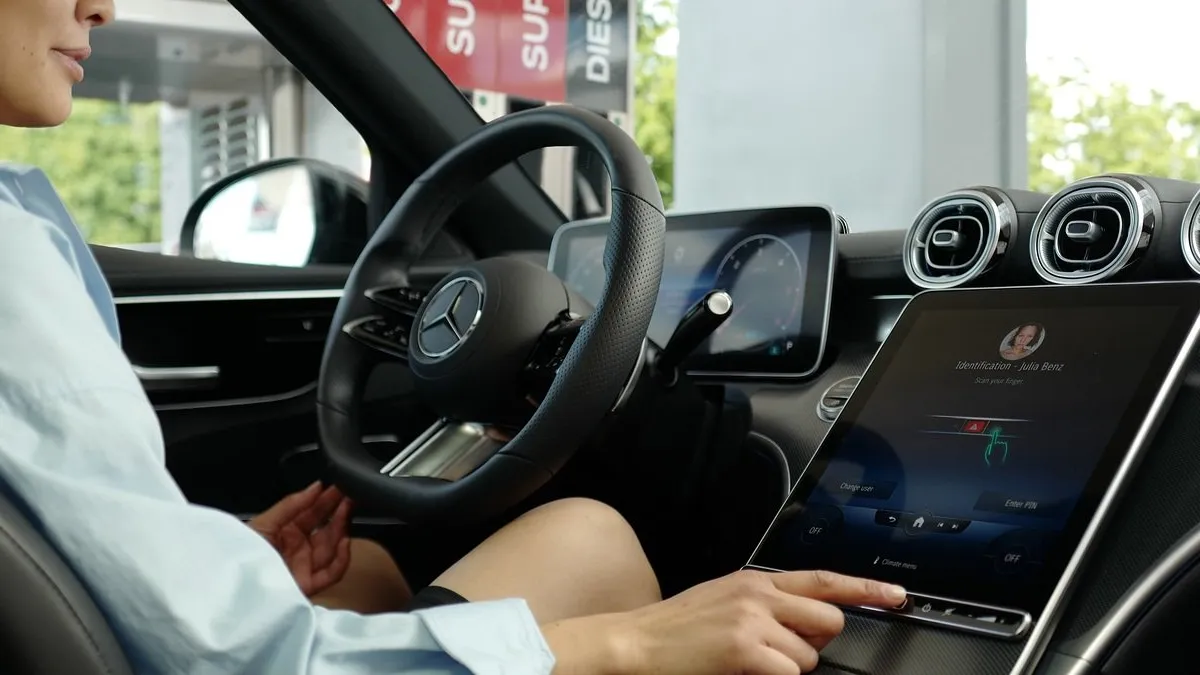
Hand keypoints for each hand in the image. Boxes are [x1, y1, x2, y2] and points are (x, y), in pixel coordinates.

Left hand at [248, 482, 352, 596]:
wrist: (230, 585)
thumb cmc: (240, 552)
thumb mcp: (264, 522)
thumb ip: (291, 505)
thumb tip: (316, 487)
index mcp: (286, 533)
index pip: (312, 514)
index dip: (326, 500)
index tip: (339, 485)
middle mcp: (298, 549)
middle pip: (326, 529)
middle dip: (338, 512)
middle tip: (350, 495)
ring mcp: (304, 567)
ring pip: (332, 548)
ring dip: (342, 529)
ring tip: (347, 510)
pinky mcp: (308, 586)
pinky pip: (332, 574)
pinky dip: (342, 559)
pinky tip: (344, 542)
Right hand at [543, 569, 905, 674]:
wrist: (636, 643)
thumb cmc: (676, 631)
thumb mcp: (723, 600)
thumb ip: (764, 602)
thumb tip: (805, 619)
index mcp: (754, 581)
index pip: (822, 579)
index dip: (865, 589)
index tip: (896, 597)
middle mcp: (758, 594)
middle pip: (828, 620)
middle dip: (814, 644)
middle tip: (781, 652)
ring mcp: (752, 621)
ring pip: (809, 656)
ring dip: (787, 668)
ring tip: (748, 664)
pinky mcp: (745, 649)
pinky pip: (789, 673)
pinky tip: (743, 672)